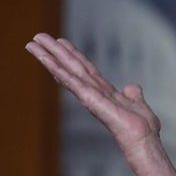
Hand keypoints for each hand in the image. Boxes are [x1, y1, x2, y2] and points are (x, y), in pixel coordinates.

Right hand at [25, 34, 160, 160]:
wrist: (143, 140)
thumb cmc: (141, 128)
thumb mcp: (138, 104)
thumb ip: (133, 95)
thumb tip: (132, 87)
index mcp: (104, 90)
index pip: (85, 68)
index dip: (73, 54)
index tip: (61, 41)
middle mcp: (93, 91)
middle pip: (71, 65)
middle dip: (54, 51)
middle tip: (37, 36)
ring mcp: (89, 95)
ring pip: (65, 71)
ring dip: (48, 57)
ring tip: (32, 43)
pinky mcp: (89, 99)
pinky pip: (70, 81)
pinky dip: (56, 69)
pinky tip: (45, 58)